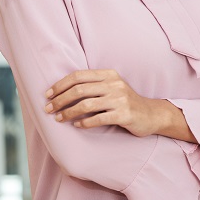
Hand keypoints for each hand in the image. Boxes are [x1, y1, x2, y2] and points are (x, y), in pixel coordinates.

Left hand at [44, 69, 159, 136]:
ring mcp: (120, 99)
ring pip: (86, 104)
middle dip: (60, 99)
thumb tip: (63, 91)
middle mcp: (114, 84)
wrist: (151, 114)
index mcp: (108, 74)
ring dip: (68, 112)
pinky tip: (77, 125)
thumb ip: (93, 85)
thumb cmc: (125, 102)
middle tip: (48, 109)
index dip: (60, 85)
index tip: (47, 94)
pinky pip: (99, 118)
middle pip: (79, 89)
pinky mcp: (124, 114)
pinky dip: (84, 122)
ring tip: (58, 119)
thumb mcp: (112, 87)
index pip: (78, 75)